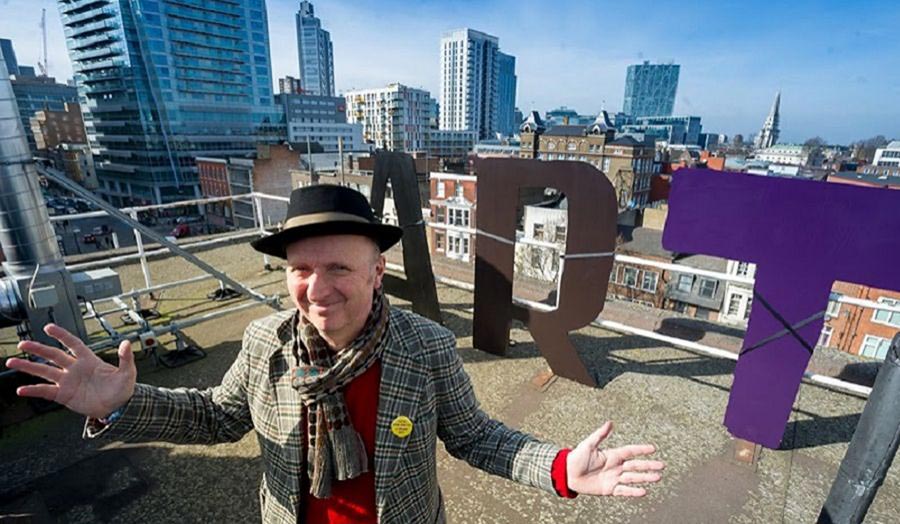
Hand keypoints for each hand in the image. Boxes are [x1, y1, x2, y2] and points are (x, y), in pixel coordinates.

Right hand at [6, 324, 135, 418]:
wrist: (118, 407)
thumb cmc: (123, 388)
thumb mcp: (127, 372)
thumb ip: (125, 358)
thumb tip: (127, 343)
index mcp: (89, 360)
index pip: (72, 344)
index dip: (61, 335)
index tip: (48, 328)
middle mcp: (75, 369)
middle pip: (53, 355)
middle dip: (38, 349)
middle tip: (23, 344)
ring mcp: (67, 381)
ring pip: (45, 371)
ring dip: (28, 367)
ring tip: (12, 362)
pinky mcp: (64, 395)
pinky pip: (45, 391)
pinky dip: (33, 390)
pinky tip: (21, 390)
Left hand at [566, 421, 664, 496]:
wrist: (567, 474)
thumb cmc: (576, 458)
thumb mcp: (588, 444)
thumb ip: (600, 435)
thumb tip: (609, 422)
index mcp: (612, 455)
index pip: (630, 451)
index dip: (641, 449)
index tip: (653, 448)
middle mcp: (615, 466)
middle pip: (636, 465)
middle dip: (649, 465)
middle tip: (662, 465)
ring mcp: (614, 478)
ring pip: (633, 478)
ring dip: (645, 478)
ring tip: (658, 477)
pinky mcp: (609, 489)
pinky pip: (624, 490)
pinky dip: (633, 491)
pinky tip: (643, 491)